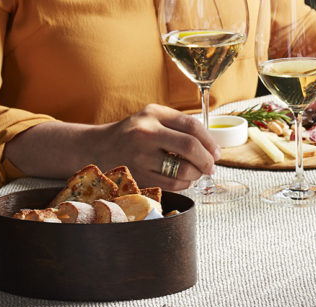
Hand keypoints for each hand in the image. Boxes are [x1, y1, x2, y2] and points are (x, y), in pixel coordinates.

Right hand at [94, 104, 219, 190]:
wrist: (98, 148)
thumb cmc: (133, 134)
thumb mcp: (152, 118)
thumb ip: (179, 126)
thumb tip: (212, 147)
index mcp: (153, 114)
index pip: (191, 126)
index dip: (210, 141)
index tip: (216, 152)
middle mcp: (146, 133)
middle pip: (190, 147)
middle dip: (207, 160)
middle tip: (211, 166)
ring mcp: (141, 156)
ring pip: (183, 170)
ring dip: (196, 174)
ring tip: (196, 173)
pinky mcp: (139, 175)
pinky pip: (172, 184)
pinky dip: (184, 184)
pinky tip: (183, 179)